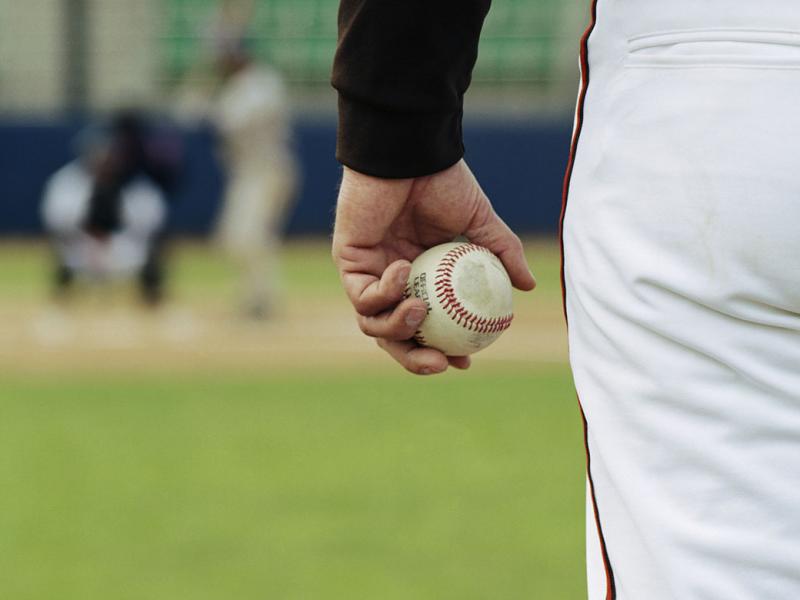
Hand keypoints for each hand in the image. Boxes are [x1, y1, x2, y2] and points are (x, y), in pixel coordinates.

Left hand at [332, 159, 535, 374]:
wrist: (411, 153)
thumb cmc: (443, 182)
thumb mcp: (481, 223)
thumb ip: (503, 253)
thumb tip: (529, 286)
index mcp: (422, 278)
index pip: (428, 328)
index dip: (443, 350)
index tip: (465, 362)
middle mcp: (392, 280)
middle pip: (396, 338)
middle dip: (414, 359)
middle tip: (440, 362)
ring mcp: (368, 272)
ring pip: (373, 324)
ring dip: (397, 329)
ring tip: (420, 312)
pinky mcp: (348, 261)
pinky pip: (362, 295)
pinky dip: (384, 291)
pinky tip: (404, 270)